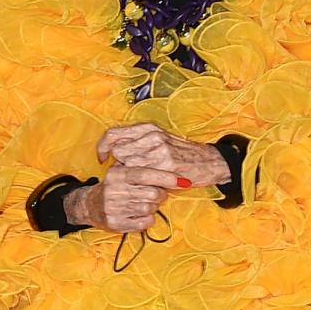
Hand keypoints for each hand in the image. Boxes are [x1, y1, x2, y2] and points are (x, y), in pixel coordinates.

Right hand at [64, 165, 174, 232]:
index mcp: (117, 174)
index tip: (183, 180)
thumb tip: (170, 168)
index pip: (145, 174)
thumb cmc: (115, 186)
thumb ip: (141, 167)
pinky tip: (140, 214)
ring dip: (153, 207)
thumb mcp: (122, 171)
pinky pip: (145, 222)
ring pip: (150, 208)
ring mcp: (114, 208)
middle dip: (161, 194)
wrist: (91, 205)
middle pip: (152, 194)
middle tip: (157, 194)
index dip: (166, 177)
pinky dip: (148, 219)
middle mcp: (114, 190)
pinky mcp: (116, 223)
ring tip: (144, 203)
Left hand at [97, 123, 230, 187]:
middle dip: (119, 163)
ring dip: (131, 173)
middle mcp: (151, 135)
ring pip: (128, 164)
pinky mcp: (166, 164)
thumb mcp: (159, 140)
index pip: (113, 134)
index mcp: (148, 127)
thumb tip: (114, 150)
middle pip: (118, 151)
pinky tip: (149, 182)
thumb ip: (138, 142)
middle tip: (129, 171)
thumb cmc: (181, 153)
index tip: (101, 157)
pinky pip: (142, 174)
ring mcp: (159, 148)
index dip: (102, 146)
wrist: (209, 162)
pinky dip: (141, 180)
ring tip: (142, 177)